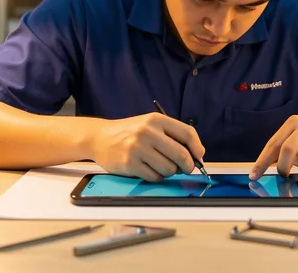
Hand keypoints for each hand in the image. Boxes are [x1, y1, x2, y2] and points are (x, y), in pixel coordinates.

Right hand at [90, 113, 204, 181]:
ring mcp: (138, 148)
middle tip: (185, 169)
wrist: (99, 137)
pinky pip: (154, 177)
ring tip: (159, 166)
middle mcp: (148, 132)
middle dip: (187, 166)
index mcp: (156, 120)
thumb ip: (171, 136)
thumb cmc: (129, 133)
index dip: (197, 148)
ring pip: (169, 169)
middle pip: (181, 154)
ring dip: (169, 172)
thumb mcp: (149, 125)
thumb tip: (195, 155)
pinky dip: (155, 177)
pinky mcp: (130, 163)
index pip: (187, 133)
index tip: (199, 157)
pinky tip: (148, 169)